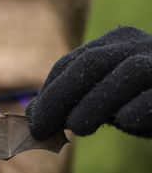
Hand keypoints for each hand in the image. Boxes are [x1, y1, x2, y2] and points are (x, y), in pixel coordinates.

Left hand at [26, 26, 151, 139]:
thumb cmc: (139, 101)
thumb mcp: (103, 97)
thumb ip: (73, 101)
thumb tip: (33, 116)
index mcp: (114, 44)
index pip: (72, 62)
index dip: (49, 92)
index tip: (34, 120)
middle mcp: (138, 46)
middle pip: (92, 64)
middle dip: (59, 97)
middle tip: (41, 128)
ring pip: (127, 74)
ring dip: (94, 105)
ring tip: (78, 129)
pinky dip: (135, 113)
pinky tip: (126, 124)